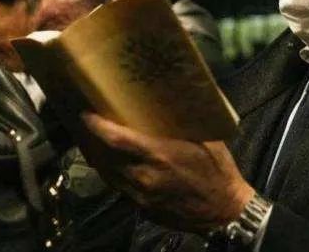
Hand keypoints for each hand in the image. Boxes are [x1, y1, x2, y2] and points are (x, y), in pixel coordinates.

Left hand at [81, 113, 254, 232]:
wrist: (224, 211)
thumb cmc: (218, 169)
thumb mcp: (207, 140)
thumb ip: (184, 124)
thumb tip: (172, 98)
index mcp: (159, 155)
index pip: (116, 139)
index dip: (97, 126)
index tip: (86, 113)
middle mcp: (143, 176)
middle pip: (104, 156)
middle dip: (91, 139)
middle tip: (85, 122)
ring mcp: (140, 196)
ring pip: (108, 174)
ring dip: (98, 156)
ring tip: (92, 139)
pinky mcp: (141, 208)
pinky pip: (119, 187)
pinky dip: (112, 172)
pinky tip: (113, 162)